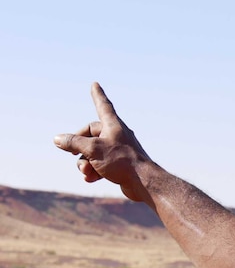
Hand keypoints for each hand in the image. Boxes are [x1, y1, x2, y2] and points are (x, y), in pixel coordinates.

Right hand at [54, 83, 153, 202]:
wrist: (143, 183)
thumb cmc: (121, 162)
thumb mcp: (92, 150)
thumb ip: (73, 142)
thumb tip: (57, 138)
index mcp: (113, 125)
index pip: (103, 105)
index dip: (97, 95)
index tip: (95, 84)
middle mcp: (116, 135)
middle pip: (89, 135)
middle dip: (78, 149)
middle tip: (72, 156)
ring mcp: (118, 150)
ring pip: (92, 152)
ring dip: (84, 163)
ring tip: (87, 172)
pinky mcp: (119, 165)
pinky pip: (100, 164)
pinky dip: (93, 171)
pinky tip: (91, 179)